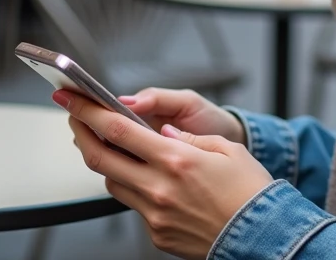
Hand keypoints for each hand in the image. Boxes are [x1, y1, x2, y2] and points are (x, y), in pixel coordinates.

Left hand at [56, 90, 272, 259]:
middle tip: (74, 116)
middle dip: (80, 132)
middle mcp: (159, 188)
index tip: (72, 99)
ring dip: (105, 161)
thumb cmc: (250, 192)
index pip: (117, 130)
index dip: (88, 112)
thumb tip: (165, 134)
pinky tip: (144, 177)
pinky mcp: (157, 234)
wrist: (263, 237)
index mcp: (176, 159)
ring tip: (108, 144)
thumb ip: (189, 138)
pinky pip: (133, 205)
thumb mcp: (226, 150)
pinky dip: (133, 187)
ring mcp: (155, 214)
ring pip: (112, 182)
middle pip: (100, 157)